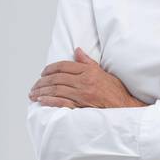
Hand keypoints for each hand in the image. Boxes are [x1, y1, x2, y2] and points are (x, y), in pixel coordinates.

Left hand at [28, 48, 143, 108]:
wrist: (126, 107)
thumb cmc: (116, 91)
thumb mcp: (104, 72)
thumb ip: (88, 62)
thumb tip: (77, 51)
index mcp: (89, 71)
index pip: (64, 66)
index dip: (50, 68)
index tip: (43, 72)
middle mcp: (85, 81)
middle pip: (57, 78)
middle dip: (42, 81)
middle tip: (35, 85)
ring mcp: (83, 95)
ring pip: (57, 89)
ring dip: (42, 91)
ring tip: (33, 94)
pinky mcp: (82, 107)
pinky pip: (62, 103)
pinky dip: (50, 101)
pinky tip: (42, 101)